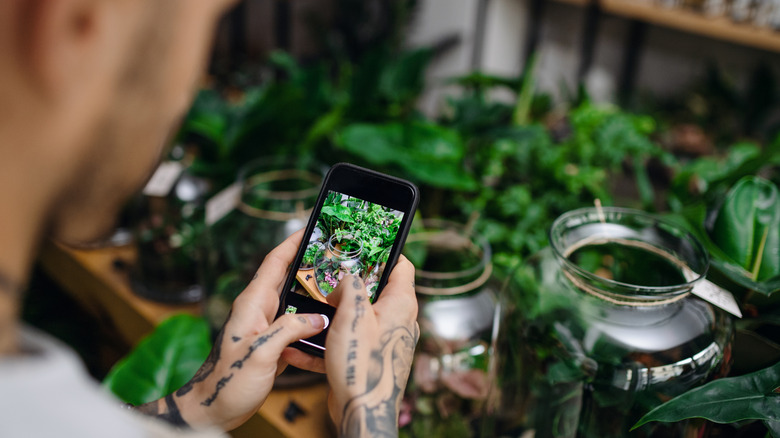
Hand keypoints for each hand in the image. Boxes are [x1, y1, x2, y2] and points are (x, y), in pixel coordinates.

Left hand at [136, 230, 326, 430]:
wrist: (214, 409)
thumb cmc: (227, 382)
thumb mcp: (260, 352)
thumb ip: (288, 330)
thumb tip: (318, 318)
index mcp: (252, 304)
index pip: (274, 263)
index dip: (292, 243)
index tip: (312, 228)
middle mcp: (260, 310)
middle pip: (288, 278)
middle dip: (311, 264)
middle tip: (336, 255)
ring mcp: (267, 327)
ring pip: (296, 302)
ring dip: (316, 294)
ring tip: (341, 286)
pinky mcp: (274, 344)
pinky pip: (297, 324)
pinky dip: (314, 320)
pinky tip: (331, 323)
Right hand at [325, 257, 418, 436]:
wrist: (363, 413)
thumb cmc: (362, 364)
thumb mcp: (352, 313)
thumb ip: (350, 286)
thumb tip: (345, 285)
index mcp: (401, 304)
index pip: (401, 266)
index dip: (383, 253)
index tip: (363, 247)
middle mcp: (397, 321)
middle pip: (374, 292)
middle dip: (348, 287)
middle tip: (326, 281)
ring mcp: (383, 343)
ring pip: (356, 320)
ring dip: (332, 317)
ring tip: (309, 313)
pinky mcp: (368, 361)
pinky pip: (346, 346)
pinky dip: (325, 345)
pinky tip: (299, 348)